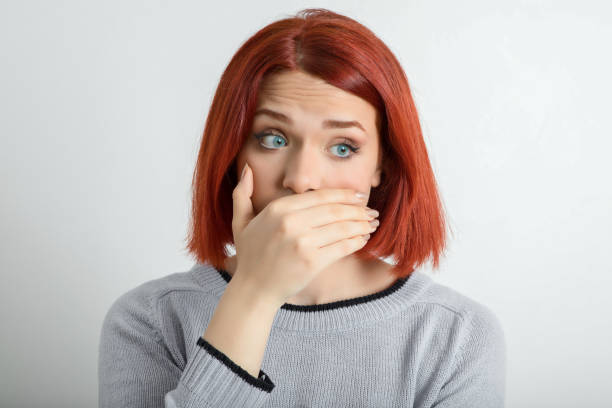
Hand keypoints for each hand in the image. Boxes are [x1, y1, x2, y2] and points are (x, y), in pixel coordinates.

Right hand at [230, 162, 378, 306]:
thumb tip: (247, 168)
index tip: (358, 196)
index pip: (320, 196)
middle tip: (371, 211)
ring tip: (372, 223)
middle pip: (335, 210)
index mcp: (277, 209)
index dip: (344, 195)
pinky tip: (364, 239)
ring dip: (362, 224)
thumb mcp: (241, 221)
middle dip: (358, 209)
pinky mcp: (312, 262)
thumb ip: (242, 193)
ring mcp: (302, 242)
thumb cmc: (250, 256)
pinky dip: (356, 241)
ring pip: (342, 227)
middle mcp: (291, 222)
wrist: (253, 290)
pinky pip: (342, 246)